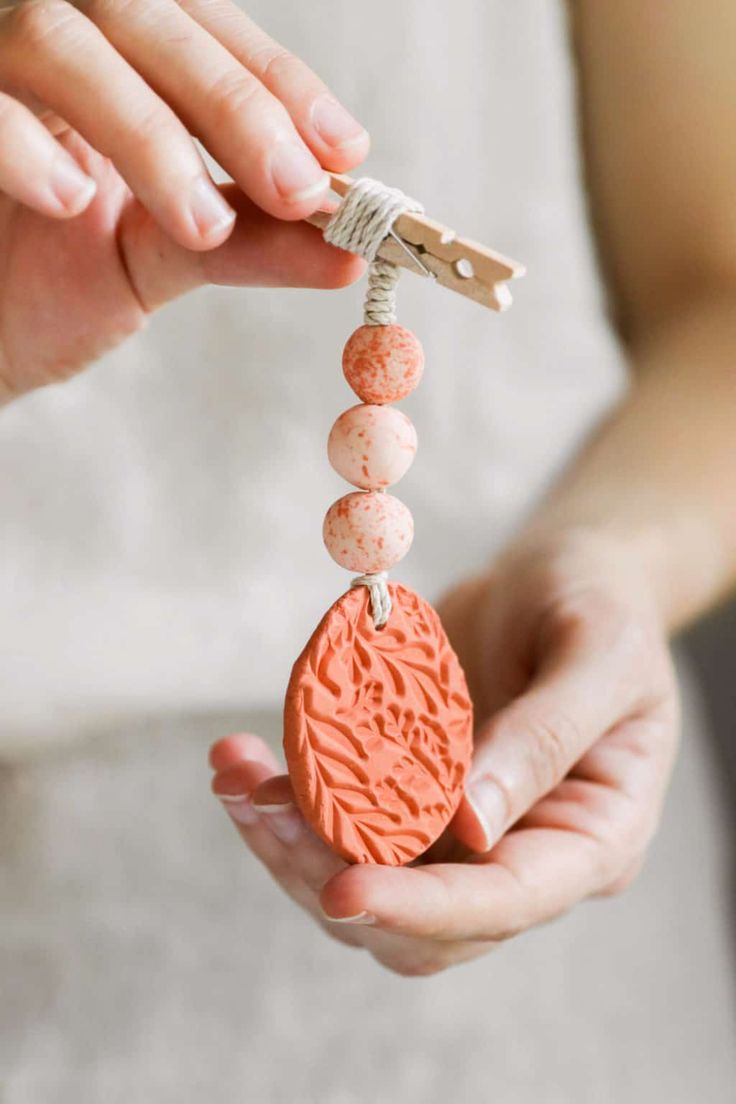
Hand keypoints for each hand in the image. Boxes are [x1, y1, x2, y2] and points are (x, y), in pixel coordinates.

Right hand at [0, 0, 367, 398]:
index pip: (204, 28)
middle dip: (233, 103)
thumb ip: (247, 245)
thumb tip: (348, 253)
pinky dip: (23, 144)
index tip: (344, 151)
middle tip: (296, 188)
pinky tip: (72, 199)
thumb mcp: (162, 257)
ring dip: (145, 132)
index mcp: (118, 59)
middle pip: (144, 16)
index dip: (276, 81)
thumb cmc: (54, 277)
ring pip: (60, 43)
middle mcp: (56, 38)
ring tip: (201, 221)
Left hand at [209, 528, 678, 975]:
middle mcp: (524, 855)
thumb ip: (546, 736)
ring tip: (234, 774)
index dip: (423, 906)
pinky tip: (245, 763)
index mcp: (593, 838)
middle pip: (421, 919)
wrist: (565, 576)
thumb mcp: (599, 651)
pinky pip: (345, 822)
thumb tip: (470, 824)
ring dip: (290, 843)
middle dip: (329, 874)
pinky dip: (290, 801)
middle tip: (259, 808)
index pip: (507, 901)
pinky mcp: (414, 798)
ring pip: (368, 880)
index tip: (344, 887)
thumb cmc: (602, 604)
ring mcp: (463, 834)